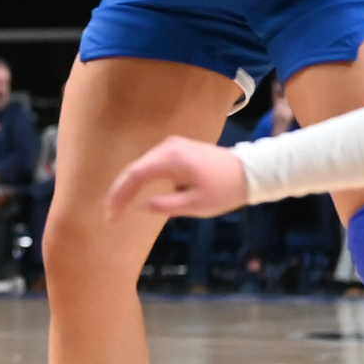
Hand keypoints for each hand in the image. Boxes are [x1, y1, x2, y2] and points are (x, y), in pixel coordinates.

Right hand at [104, 136, 249, 220]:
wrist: (251, 171)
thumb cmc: (225, 189)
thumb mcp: (196, 205)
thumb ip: (165, 205)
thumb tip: (140, 206)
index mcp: (170, 158)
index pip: (134, 175)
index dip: (119, 196)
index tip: (112, 217)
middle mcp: (167, 147)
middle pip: (134, 169)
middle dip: (120, 192)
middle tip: (111, 215)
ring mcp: (172, 146)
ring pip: (142, 166)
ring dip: (130, 186)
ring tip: (120, 207)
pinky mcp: (178, 150)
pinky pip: (152, 165)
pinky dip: (142, 180)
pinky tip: (137, 195)